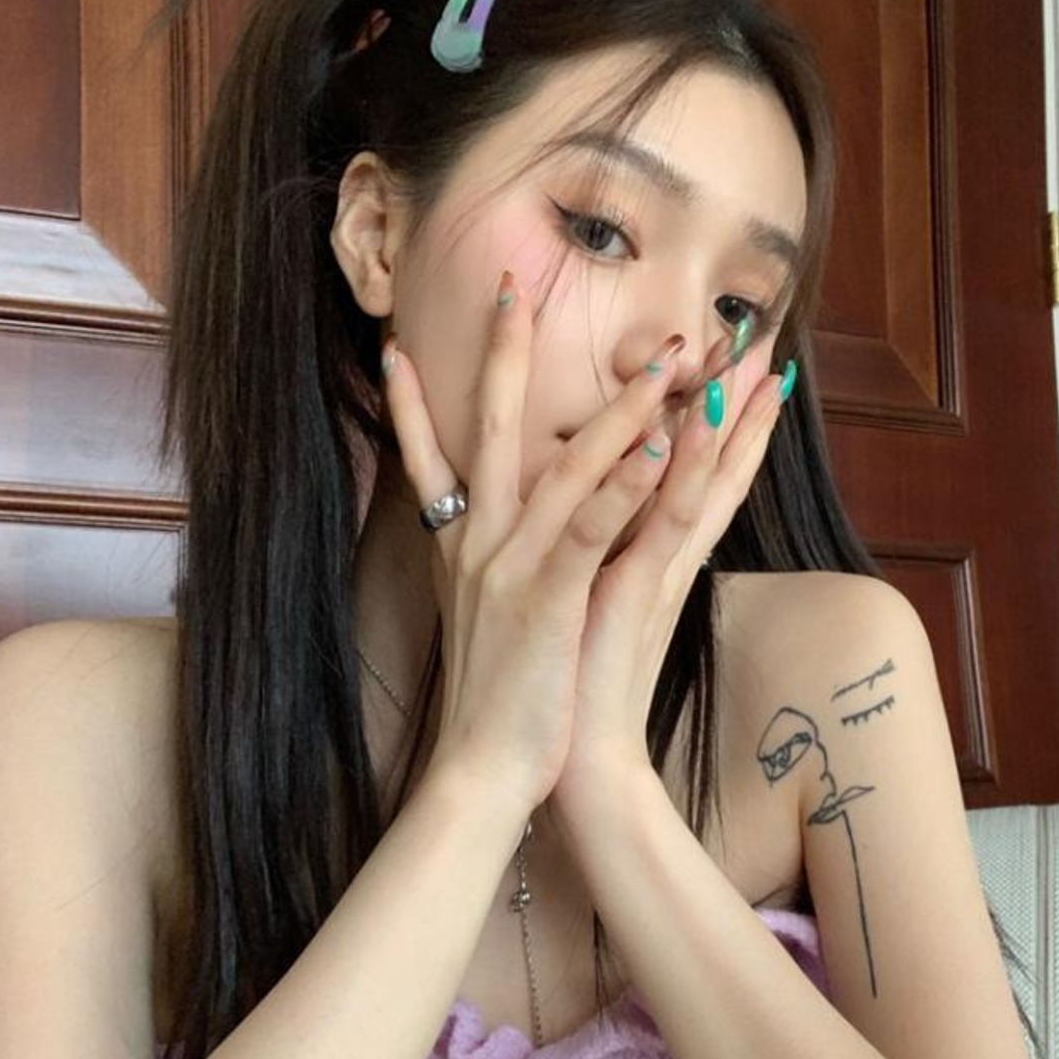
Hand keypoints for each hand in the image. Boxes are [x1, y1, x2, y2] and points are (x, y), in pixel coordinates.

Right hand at [381, 291, 678, 818]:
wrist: (480, 775)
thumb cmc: (493, 708)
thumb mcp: (480, 625)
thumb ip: (481, 575)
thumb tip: (480, 549)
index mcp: (462, 551)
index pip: (429, 459)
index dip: (413, 403)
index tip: (394, 347)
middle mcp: (479, 546)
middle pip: (492, 430)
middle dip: (504, 354)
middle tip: (513, 283)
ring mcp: (512, 568)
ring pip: (565, 466)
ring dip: (618, 407)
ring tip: (664, 358)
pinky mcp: (548, 600)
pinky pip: (591, 527)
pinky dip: (624, 483)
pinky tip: (660, 443)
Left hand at [552, 342, 790, 841]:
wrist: (573, 762)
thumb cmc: (572, 683)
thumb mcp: (586, 596)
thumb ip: (602, 550)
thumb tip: (597, 508)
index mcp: (650, 554)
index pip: (695, 473)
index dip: (721, 419)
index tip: (741, 363)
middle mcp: (664, 559)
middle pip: (713, 468)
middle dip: (739, 405)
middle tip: (763, 336)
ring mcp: (657, 576)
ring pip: (702, 484)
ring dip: (727, 423)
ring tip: (751, 361)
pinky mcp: (637, 598)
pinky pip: (665, 527)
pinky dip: (682, 479)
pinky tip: (690, 430)